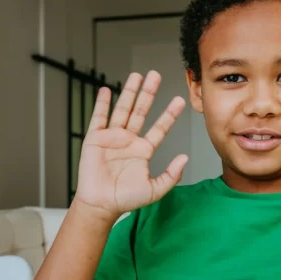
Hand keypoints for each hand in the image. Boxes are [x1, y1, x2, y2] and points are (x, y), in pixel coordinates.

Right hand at [73, 71, 188, 219]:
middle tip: (156, 75)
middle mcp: (129, 140)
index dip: (169, 115)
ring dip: (129, 92)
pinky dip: (102, 104)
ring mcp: (112, 137)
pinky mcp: (95, 139)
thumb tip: (185, 158)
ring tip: (137, 75)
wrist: (101, 204)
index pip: (159, 128)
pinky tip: (107, 90)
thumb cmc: (126, 199)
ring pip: (123, 109)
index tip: (179, 100)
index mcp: (143, 150)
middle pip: (141, 111)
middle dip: (149, 93)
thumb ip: (171, 175)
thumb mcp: (155, 189)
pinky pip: (99, 118)